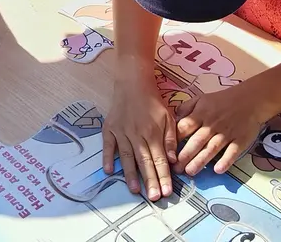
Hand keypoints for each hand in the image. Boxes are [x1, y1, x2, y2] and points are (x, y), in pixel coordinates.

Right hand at [102, 69, 176, 200]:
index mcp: (153, 132)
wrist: (133, 82)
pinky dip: (107, 158)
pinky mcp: (109, 128)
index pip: (159, 159)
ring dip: (130, 174)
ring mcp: (121, 131)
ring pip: (126, 156)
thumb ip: (170, 139)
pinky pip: (107, 145)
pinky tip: (108, 171)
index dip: (164, 176)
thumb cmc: (153, 102)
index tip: (167, 191)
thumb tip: (173, 160)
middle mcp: (137, 134)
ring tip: (134, 190)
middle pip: (144, 161)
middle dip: (150, 181)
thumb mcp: (169, 117)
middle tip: (154, 198)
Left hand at [173, 84, 265, 176]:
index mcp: (201, 114)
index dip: (175, 140)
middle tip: (175, 169)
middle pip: (196, 141)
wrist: (250, 100)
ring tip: (190, 172)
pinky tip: (218, 170)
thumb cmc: (223, 100)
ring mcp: (226, 133)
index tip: (167, 152)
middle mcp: (212, 125)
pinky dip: (225, 161)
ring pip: (211, 149)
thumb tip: (173, 118)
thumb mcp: (202, 99)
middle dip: (185, 155)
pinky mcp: (240, 140)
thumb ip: (187, 108)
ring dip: (200, 161)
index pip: (185, 128)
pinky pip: (232, 152)